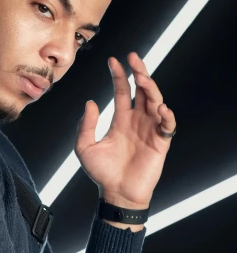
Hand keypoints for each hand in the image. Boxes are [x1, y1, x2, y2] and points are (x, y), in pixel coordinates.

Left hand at [74, 52, 176, 207]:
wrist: (116, 194)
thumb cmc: (101, 173)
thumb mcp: (85, 148)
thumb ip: (85, 126)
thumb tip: (90, 102)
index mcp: (121, 120)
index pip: (122, 92)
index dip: (119, 76)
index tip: (113, 60)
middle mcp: (137, 121)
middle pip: (143, 91)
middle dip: (139, 73)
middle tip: (133, 58)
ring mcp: (150, 130)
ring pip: (156, 101)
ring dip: (151, 88)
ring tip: (143, 78)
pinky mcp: (160, 143)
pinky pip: (168, 125)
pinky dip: (167, 115)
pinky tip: (160, 108)